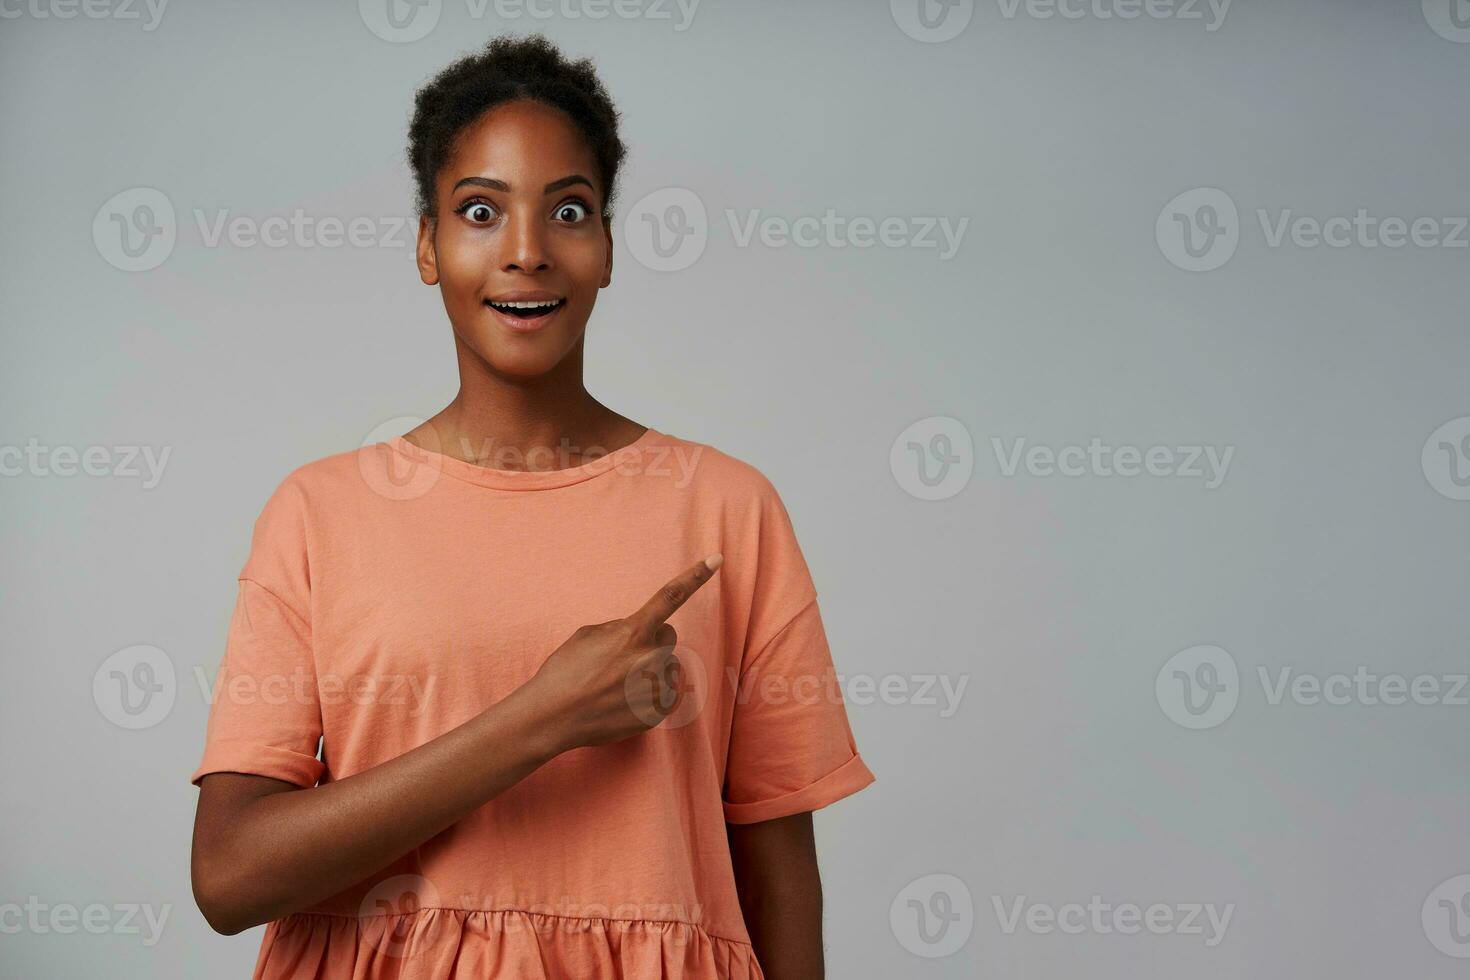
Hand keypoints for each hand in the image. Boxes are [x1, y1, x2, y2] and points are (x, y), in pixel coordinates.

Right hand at [530, 554, 722, 751]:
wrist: (553, 717)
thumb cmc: (564, 672)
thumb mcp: (588, 635)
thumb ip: (621, 629)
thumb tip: (639, 634)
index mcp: (634, 632)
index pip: (671, 596)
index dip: (696, 576)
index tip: (717, 559)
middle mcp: (652, 658)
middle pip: (667, 637)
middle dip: (651, 641)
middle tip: (621, 659)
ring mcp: (657, 687)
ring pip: (664, 667)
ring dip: (647, 672)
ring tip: (614, 686)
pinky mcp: (658, 712)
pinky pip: (662, 694)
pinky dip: (646, 696)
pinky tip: (621, 702)